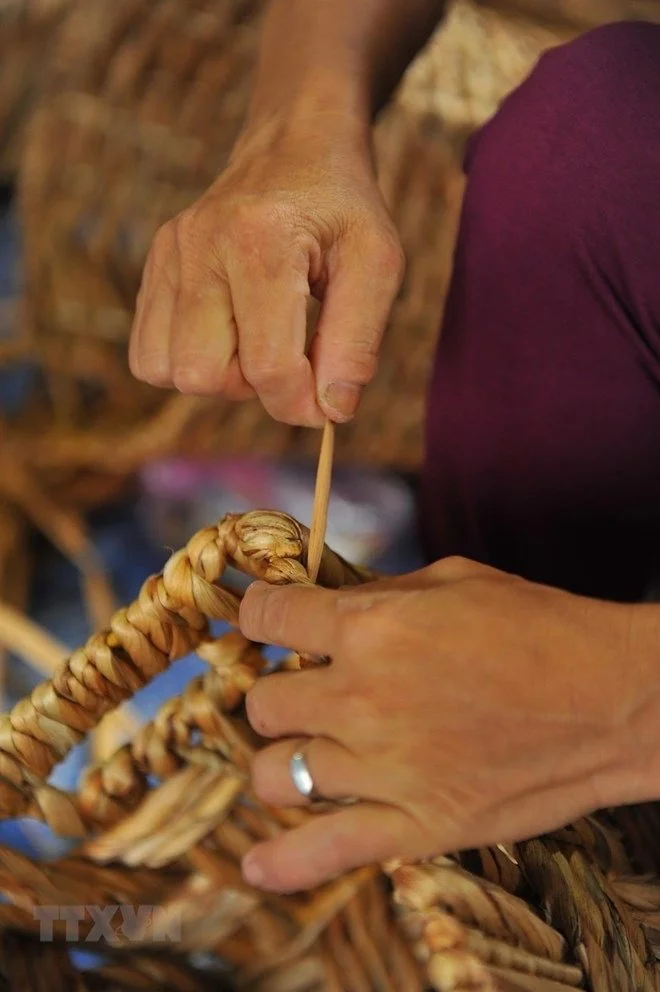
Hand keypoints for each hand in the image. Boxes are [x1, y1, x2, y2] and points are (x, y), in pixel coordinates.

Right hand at [129, 112, 404, 425]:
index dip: (301, 403)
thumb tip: (332, 411)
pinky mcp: (155, 267)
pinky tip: (227, 335)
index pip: (267, 365)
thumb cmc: (342, 207)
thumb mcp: (377, 263)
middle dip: (253, 388)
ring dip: (218, 377)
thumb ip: (358, 342)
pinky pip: (147, 354)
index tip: (327, 399)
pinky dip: (188, 362)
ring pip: (166, 371)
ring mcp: (168, 255)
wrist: (295, 145)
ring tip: (255, 341)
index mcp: (259, 241)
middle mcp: (199, 246)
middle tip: (288, 354)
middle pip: (202, 375)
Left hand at [237, 557, 652, 892]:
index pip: (268, 617)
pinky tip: (257, 862)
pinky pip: (323, 852)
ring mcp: (382, 769)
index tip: (267, 618)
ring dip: (284, 758)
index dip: (260, 613)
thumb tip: (328, 607)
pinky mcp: (414, 825)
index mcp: (368, 629)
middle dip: (280, 691)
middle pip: (264, 703)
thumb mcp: (452, 580)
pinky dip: (283, 861)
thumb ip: (378, 595)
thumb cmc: (538, 626)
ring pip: (275, 774)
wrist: (611, 699)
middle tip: (311, 689)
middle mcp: (360, 700)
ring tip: (312, 750)